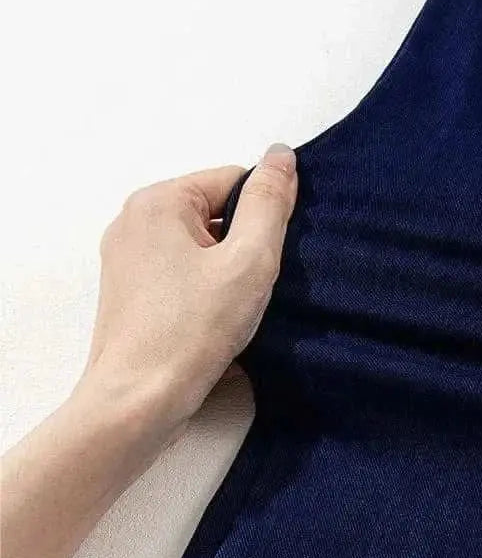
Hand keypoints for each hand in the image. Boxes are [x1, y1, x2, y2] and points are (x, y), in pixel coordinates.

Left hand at [81, 146, 297, 432]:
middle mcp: (133, 221)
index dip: (263, 217)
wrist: (137, 402)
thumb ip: (269, 203)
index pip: (233, 180)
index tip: (267, 260)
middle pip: (214, 213)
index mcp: (157, 201)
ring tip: (231, 310)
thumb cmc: (191, 332)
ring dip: (226, 272)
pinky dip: (204, 291)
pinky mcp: (128, 293)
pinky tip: (212, 322)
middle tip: (251, 288)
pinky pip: (180, 274)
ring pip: (199, 247)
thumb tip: (281, 155)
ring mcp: (125, 259)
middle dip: (242, 245)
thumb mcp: (248, 261)